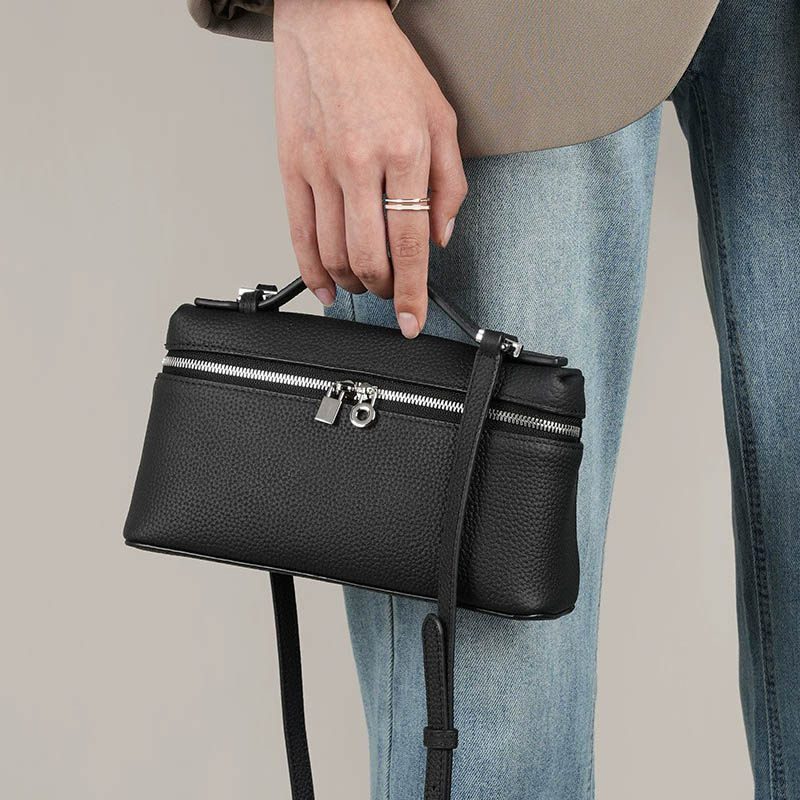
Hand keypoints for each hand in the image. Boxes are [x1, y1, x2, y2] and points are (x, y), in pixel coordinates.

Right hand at [273, 0, 466, 336]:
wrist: (330, 22)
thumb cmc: (386, 65)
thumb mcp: (441, 117)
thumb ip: (449, 184)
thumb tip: (440, 236)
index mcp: (404, 151)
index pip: (410, 243)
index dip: (412, 292)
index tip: (412, 319)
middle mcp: (359, 163)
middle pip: (368, 257)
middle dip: (383, 289)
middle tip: (392, 293)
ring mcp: (319, 167)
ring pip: (332, 253)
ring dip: (352, 282)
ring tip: (365, 284)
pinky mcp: (291, 166)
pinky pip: (298, 234)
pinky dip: (311, 270)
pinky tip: (324, 286)